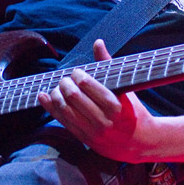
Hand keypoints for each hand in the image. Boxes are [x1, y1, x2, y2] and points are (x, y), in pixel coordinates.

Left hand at [38, 40, 156, 162]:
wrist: (139, 142)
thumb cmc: (132, 110)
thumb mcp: (125, 89)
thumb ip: (108, 66)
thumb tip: (98, 42)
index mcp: (115, 105)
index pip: (87, 85)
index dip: (77, 75)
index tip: (77, 72)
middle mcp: (103, 120)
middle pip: (73, 96)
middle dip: (65, 83)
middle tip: (66, 79)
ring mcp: (92, 132)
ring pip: (64, 109)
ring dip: (56, 94)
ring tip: (58, 87)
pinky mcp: (84, 139)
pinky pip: (62, 121)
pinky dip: (50, 107)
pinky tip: (44, 96)